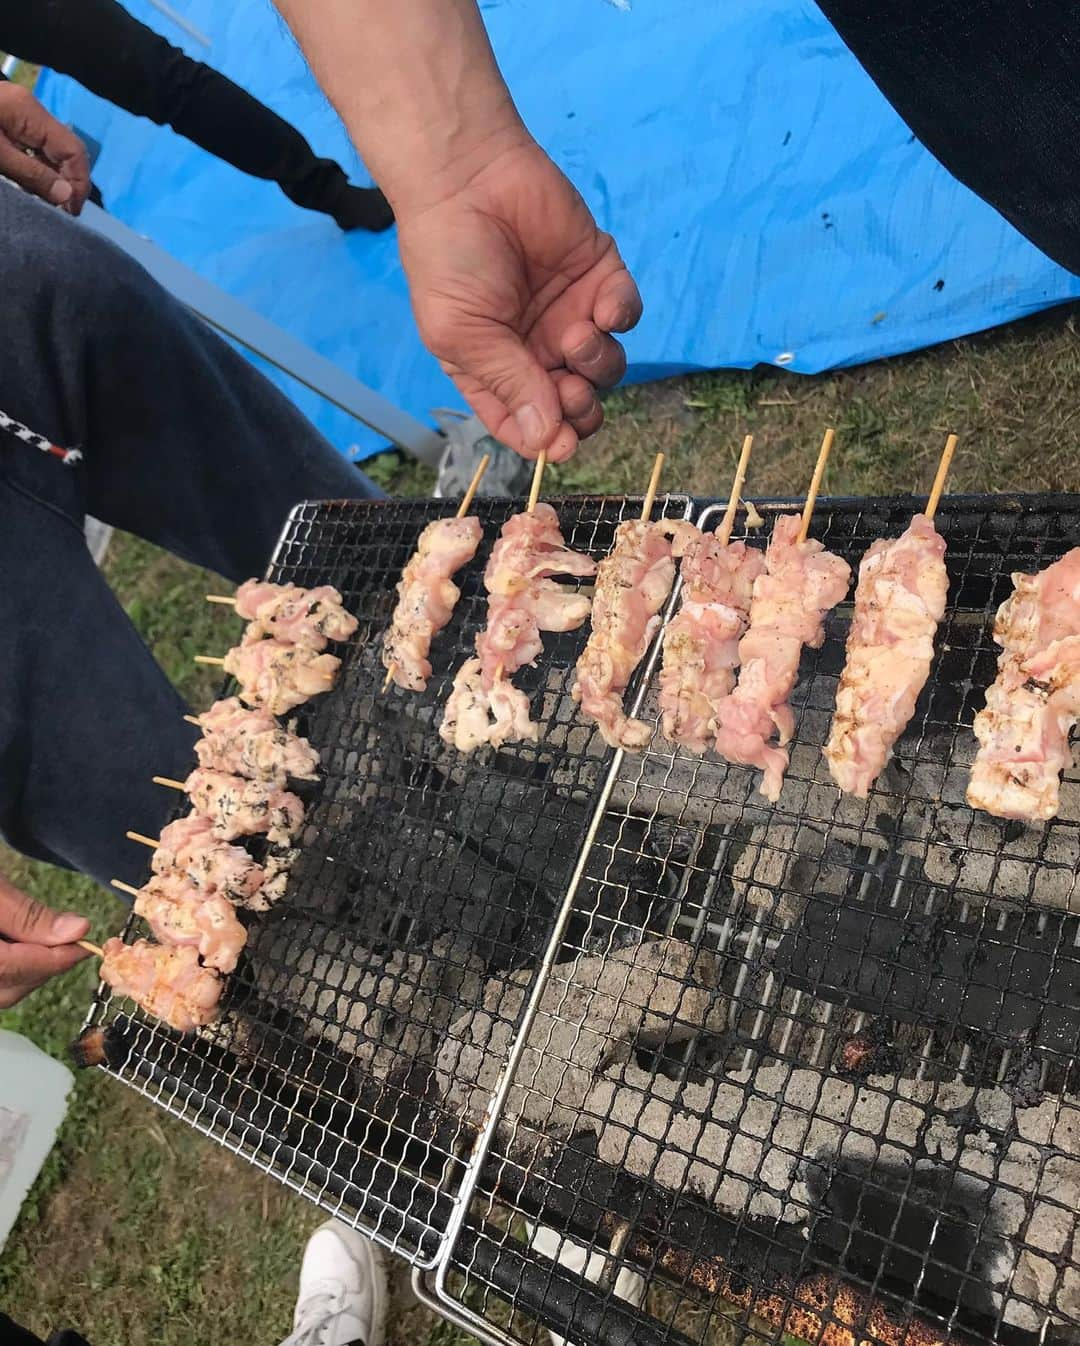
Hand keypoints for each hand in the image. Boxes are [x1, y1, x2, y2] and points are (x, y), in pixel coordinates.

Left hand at [0, 82, 89, 214]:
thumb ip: (32, 175)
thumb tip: (68, 196)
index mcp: (30, 113)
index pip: (72, 150)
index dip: (79, 182)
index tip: (73, 211)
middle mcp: (31, 110)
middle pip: (65, 148)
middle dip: (70, 181)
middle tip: (64, 212)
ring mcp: (19, 112)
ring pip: (50, 148)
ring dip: (54, 176)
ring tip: (51, 203)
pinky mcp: (8, 118)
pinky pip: (34, 145)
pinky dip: (39, 166)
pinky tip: (34, 185)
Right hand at [0, 873, 90, 1007]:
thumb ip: (27, 915)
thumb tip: (77, 931)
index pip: (11, 969)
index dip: (54, 960)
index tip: (85, 944)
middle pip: (5, 991)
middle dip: (41, 967)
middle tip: (68, 940)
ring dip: (24, 971)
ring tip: (41, 940)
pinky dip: (6, 972)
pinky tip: (16, 946)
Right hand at [396, 135, 641, 461]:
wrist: (467, 176)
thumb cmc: (448, 257)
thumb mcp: (463, 333)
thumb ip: (508, 384)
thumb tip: (546, 441)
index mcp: (493, 371)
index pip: (527, 424)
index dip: (547, 440)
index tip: (560, 443)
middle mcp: (534, 350)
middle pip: (574, 405)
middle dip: (581, 410)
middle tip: (572, 391)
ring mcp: (569, 313)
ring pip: (606, 367)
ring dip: (598, 362)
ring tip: (576, 336)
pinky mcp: (598, 276)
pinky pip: (625, 314)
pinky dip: (620, 315)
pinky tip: (601, 305)